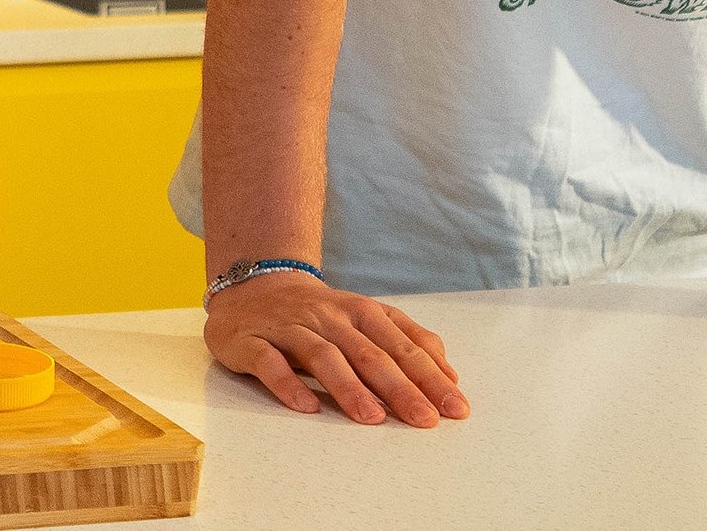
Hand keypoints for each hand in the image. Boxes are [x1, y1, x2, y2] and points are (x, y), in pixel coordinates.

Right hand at [204, 272, 467, 427]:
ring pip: (323, 356)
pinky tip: (307, 407)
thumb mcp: (366, 318)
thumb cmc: (319, 314)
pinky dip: (287, 384)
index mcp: (361, 312)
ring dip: (349, 387)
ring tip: (372, 418)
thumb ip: (406, 342)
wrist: (252, 286)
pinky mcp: (252, 341)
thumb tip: (449, 377)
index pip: (401, 344)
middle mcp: (329, 317)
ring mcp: (290, 328)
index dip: (430, 375)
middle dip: (400, 387)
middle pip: (368, 352)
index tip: (454, 408)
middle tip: (425, 420)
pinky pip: (269, 363)